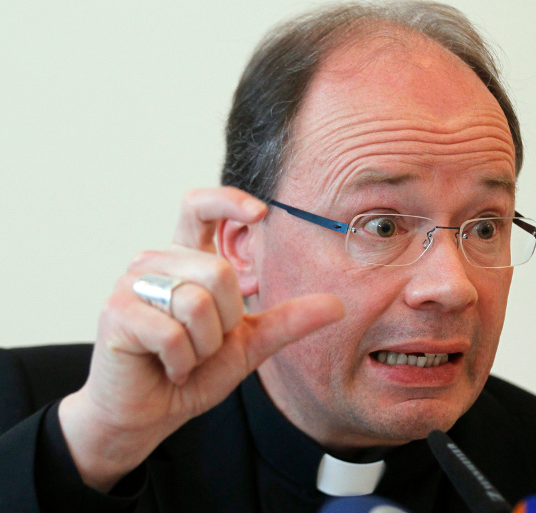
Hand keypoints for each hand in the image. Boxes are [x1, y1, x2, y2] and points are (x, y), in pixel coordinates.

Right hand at [58, 187, 343, 491]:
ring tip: (185, 357)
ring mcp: (132, 283)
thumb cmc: (194, 371)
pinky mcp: (117, 312)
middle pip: (218, 272)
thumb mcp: (250, 343)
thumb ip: (289, 320)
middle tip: (205, 344)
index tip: (260, 213)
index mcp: (186, 259)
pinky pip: (173, 333)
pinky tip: (170, 368)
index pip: (198, 207)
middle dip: (226, 321)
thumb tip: (338, 305)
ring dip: (203, 346)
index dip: (227, 201)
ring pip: (197, 302)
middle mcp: (156, 262)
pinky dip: (182, 361)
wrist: (150, 414)